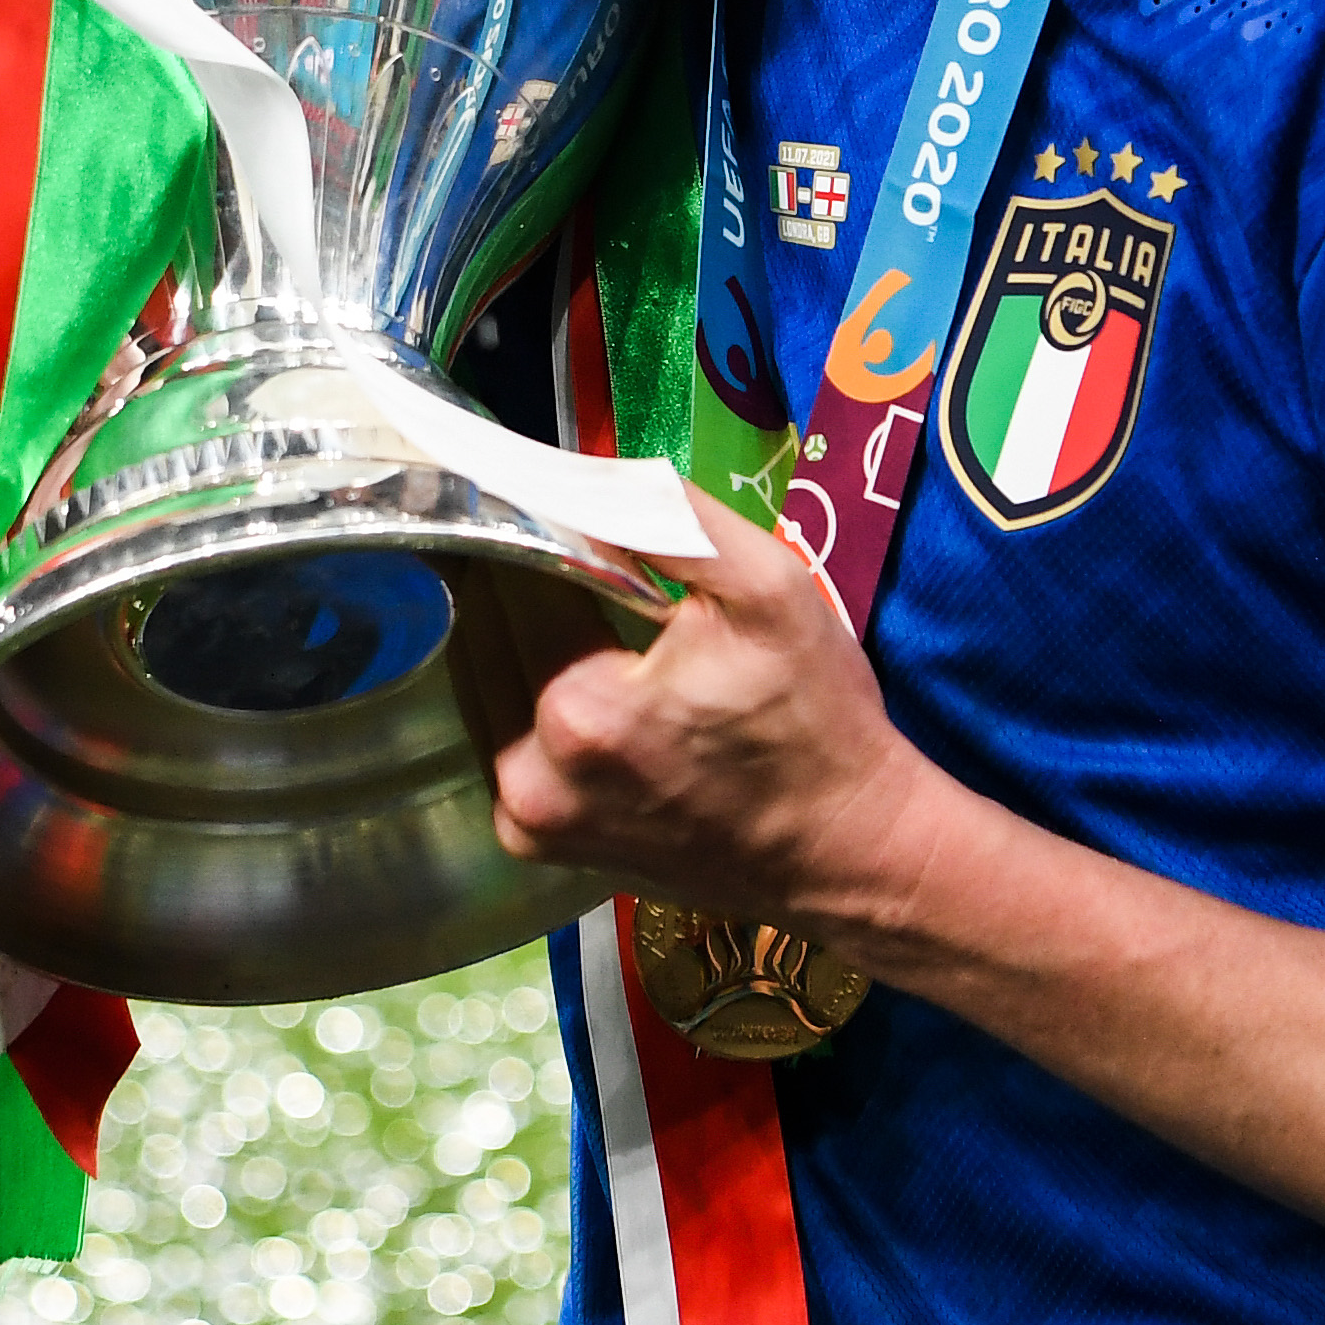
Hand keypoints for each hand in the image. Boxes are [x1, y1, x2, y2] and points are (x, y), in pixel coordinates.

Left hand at [488, 478, 958, 938]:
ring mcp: (527, 821)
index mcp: (580, 710)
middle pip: (480, 634)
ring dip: (511, 635)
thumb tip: (576, 472)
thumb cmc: (817, 718)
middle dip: (514, 577)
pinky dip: (521, 694)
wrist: (844, 852)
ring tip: (565, 595)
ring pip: (482, 684)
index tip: (547, 494)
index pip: (507, 577)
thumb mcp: (769, 589)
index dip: (528, 523)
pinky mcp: (536, 845)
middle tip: (560, 536)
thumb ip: (668, 520)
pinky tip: (569, 667)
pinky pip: (500, 740)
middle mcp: (531, 777)